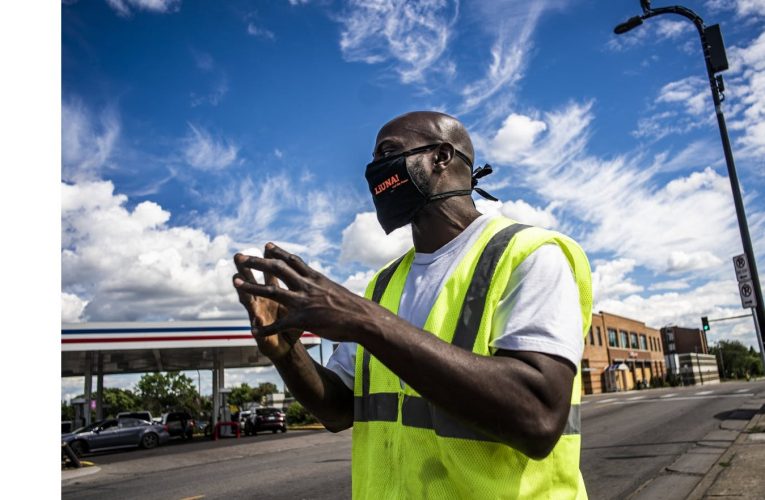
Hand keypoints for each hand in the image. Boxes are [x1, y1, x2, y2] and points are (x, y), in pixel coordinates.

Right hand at [232, 253, 301, 359]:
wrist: (288, 348)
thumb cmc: (293, 324)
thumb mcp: (297, 305)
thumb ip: (295, 288)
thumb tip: (302, 269)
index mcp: (275, 293)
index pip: (271, 273)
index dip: (270, 260)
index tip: (268, 245)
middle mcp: (264, 302)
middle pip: (255, 282)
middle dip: (247, 269)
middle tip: (238, 256)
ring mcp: (261, 318)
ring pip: (250, 302)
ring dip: (243, 292)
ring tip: (235, 281)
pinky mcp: (264, 335)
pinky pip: (262, 332)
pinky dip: (259, 330)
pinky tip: (254, 327)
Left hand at [233, 243, 369, 342]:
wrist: (362, 318)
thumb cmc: (353, 307)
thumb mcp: (336, 290)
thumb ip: (323, 287)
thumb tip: (322, 284)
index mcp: (315, 278)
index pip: (293, 261)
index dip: (278, 253)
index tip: (265, 245)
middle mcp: (306, 286)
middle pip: (277, 270)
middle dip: (258, 263)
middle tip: (242, 257)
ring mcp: (303, 302)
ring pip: (271, 292)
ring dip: (251, 287)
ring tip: (235, 281)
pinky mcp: (302, 319)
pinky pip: (279, 324)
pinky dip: (265, 328)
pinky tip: (253, 330)